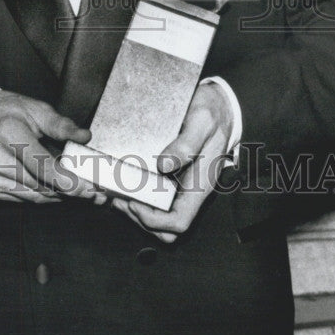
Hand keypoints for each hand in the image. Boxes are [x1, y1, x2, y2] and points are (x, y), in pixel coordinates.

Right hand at [0, 89, 106, 204]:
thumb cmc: (4, 111)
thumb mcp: (33, 107)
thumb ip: (60, 124)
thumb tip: (84, 137)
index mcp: (8, 132)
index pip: (40, 164)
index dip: (65, 180)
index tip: (87, 187)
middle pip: (38, 184)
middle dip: (68, 191)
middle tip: (93, 192)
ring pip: (31, 195)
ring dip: (58, 197)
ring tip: (80, 194)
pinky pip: (20, 199)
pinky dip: (41, 197)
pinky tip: (57, 193)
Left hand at [110, 82, 233, 241]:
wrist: (219, 106)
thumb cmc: (212, 113)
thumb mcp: (202, 120)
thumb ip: (187, 142)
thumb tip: (164, 164)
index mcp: (200, 184)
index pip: (179, 221)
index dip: (154, 220)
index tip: (134, 203)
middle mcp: (190, 190)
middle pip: (166, 228)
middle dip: (140, 219)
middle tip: (119, 199)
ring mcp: (181, 186)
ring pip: (158, 216)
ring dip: (135, 210)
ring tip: (116, 192)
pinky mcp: (172, 177)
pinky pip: (155, 198)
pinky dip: (137, 195)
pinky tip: (123, 181)